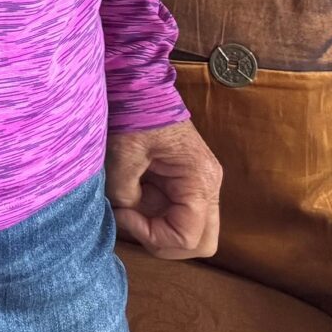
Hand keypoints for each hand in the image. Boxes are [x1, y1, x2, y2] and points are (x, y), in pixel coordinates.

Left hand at [107, 118, 222, 259]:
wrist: (140, 87)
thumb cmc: (135, 114)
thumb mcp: (123, 153)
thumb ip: (125, 192)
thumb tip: (126, 214)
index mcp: (199, 179)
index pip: (191, 238)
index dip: (154, 237)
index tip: (125, 214)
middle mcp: (208, 187)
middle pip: (200, 244)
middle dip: (162, 242)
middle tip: (131, 220)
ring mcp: (200, 187)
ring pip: (189, 234)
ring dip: (157, 230)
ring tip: (129, 207)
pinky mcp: (185, 185)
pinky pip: (176, 216)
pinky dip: (154, 218)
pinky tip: (132, 201)